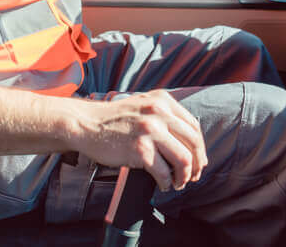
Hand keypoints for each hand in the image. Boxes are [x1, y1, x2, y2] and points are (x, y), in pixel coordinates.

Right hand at [72, 90, 207, 191]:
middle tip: (193, 176)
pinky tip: (162, 185)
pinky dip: (166, 183)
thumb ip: (163, 116)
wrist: (86, 124)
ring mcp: (150, 130)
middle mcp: (159, 112)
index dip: (199, 148)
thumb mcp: (143, 105)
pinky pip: (164, 172)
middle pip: (193, 143)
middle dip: (197, 164)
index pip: (193, 126)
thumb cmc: (112, 119)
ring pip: (184, 159)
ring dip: (184, 176)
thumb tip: (186, 143)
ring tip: (178, 183)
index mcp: (163, 101)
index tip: (198, 161)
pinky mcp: (140, 149)